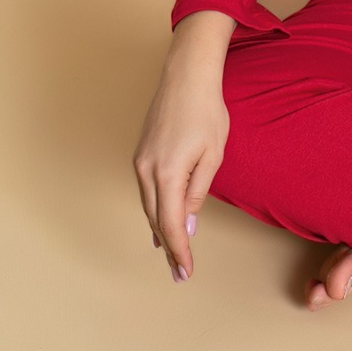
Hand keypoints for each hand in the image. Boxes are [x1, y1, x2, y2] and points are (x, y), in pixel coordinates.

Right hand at [132, 59, 230, 282]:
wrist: (186, 76)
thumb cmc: (206, 112)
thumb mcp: (212, 156)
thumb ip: (197, 194)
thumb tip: (185, 226)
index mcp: (167, 173)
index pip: (170, 224)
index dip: (178, 250)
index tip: (185, 272)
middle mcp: (146, 170)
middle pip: (156, 219)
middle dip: (168, 248)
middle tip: (179, 274)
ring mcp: (140, 162)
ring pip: (148, 206)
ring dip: (159, 231)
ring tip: (171, 255)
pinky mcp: (140, 154)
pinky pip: (146, 191)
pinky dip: (154, 210)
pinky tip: (160, 222)